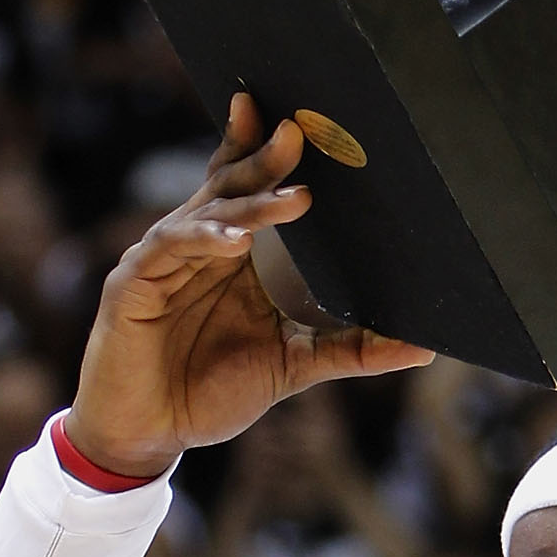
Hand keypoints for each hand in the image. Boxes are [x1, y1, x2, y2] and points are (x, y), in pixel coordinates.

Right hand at [67, 96, 433, 482]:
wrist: (148, 434)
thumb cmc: (210, 392)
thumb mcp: (293, 365)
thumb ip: (352, 350)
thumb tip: (424, 349)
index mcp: (230, 253)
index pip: (247, 187)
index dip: (264, 151)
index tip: (301, 122)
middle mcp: (195, 246)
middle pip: (227, 187)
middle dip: (262, 160)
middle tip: (298, 134)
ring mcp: (160, 261)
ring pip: (204, 214)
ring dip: (248, 205)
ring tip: (293, 200)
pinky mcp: (132, 286)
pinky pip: (167, 251)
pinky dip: (201, 241)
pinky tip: (233, 240)